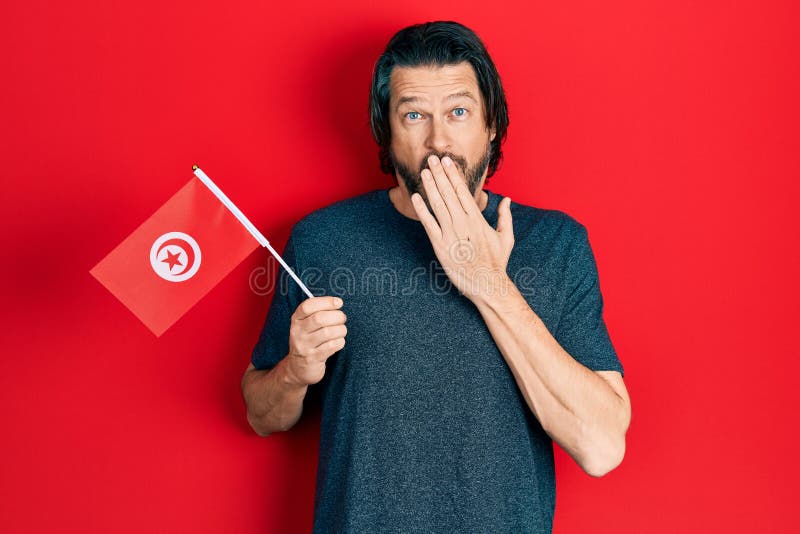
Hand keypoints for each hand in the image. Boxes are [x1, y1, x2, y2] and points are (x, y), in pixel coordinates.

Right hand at [284, 296, 346, 385]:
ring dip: (341, 330)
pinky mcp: (313, 358)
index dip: (326, 301)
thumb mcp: (306, 325)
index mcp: (296, 320)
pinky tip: (338, 341)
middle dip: (337, 316)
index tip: (338, 302)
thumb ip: (318, 312)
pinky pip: (332, 346)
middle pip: (319, 318)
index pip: (308, 306)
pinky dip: (340, 342)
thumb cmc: (308, 340)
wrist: (298, 367)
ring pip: (328, 332)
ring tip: (341, 330)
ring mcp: (304, 346)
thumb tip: (337, 302)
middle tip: (342, 318)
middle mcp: (297, 332)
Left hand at [411, 154, 513, 302]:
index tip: (447, 162)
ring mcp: (451, 234)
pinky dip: (421, 210)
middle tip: (431, 158)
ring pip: (438, 205)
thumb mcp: (506, 237)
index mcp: (478, 219)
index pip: (462, 191)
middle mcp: (463, 223)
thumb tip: (507, 199)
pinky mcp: (440, 246)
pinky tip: (415, 197)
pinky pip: (429, 225)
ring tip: (424, 172)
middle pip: (448, 193)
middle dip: (439, 174)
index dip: (453, 175)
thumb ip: (506, 216)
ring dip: (430, 186)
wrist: (487, 284)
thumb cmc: (496, 262)